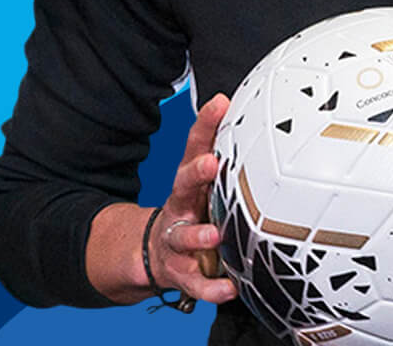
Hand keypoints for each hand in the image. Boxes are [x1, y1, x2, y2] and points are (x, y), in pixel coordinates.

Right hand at [145, 93, 236, 304]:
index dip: (205, 125)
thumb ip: (216, 150)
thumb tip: (238, 107)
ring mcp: (177, 241)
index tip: (219, 104)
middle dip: (196, 174)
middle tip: (211, 164)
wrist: (155, 255)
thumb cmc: (191, 211)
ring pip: (184, 236)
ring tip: (214, 235)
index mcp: (189, 183)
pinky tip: (229, 289)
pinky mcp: (181, 272)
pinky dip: (212, 288)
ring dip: (198, 236)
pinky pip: (196, 283)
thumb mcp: (200, 182)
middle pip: (183, 186)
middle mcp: (180, 207)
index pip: (194, 148)